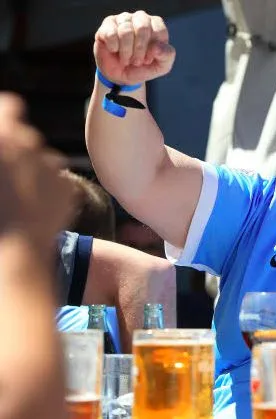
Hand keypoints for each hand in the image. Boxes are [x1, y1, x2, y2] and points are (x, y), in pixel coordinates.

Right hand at [0, 93, 76, 245]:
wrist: (11, 252)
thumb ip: (2, 149)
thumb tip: (9, 141)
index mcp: (2, 134)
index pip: (10, 107)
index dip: (6, 117)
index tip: (3, 131)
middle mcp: (29, 143)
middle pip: (25, 137)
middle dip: (17, 151)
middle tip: (6, 178)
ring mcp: (52, 166)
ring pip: (43, 160)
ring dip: (33, 171)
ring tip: (17, 198)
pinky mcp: (67, 188)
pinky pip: (57, 183)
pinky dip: (48, 192)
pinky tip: (33, 210)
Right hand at [94, 11, 174, 84]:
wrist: (121, 76)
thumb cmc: (143, 67)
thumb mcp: (161, 66)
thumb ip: (167, 55)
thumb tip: (156, 47)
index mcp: (155, 25)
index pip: (159, 30)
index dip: (154, 50)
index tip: (149, 59)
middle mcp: (140, 18)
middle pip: (142, 28)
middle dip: (140, 50)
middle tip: (137, 61)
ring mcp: (123, 19)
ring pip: (126, 31)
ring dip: (126, 52)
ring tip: (126, 59)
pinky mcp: (107, 25)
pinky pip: (111, 34)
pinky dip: (114, 48)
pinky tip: (114, 51)